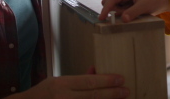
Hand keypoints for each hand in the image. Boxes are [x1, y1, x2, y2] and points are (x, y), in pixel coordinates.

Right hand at [14, 74, 128, 98]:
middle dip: (112, 93)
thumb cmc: (43, 94)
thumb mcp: (58, 82)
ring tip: (121, 98)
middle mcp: (64, 98)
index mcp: (62, 85)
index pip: (89, 82)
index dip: (106, 81)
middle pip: (93, 96)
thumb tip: (96, 72)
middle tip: (126, 90)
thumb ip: (78, 80)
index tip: (120, 79)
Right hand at [98, 0, 169, 22]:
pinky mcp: (124, 4)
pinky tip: (131, 13)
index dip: (106, 8)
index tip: (102, 18)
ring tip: (133, 12)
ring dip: (119, 13)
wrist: (160, 1)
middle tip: (125, 14)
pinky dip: (122, 14)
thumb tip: (123, 19)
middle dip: (113, 10)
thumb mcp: (144, 6)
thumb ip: (133, 12)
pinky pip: (118, 11)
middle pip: (109, 3)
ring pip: (113, 8)